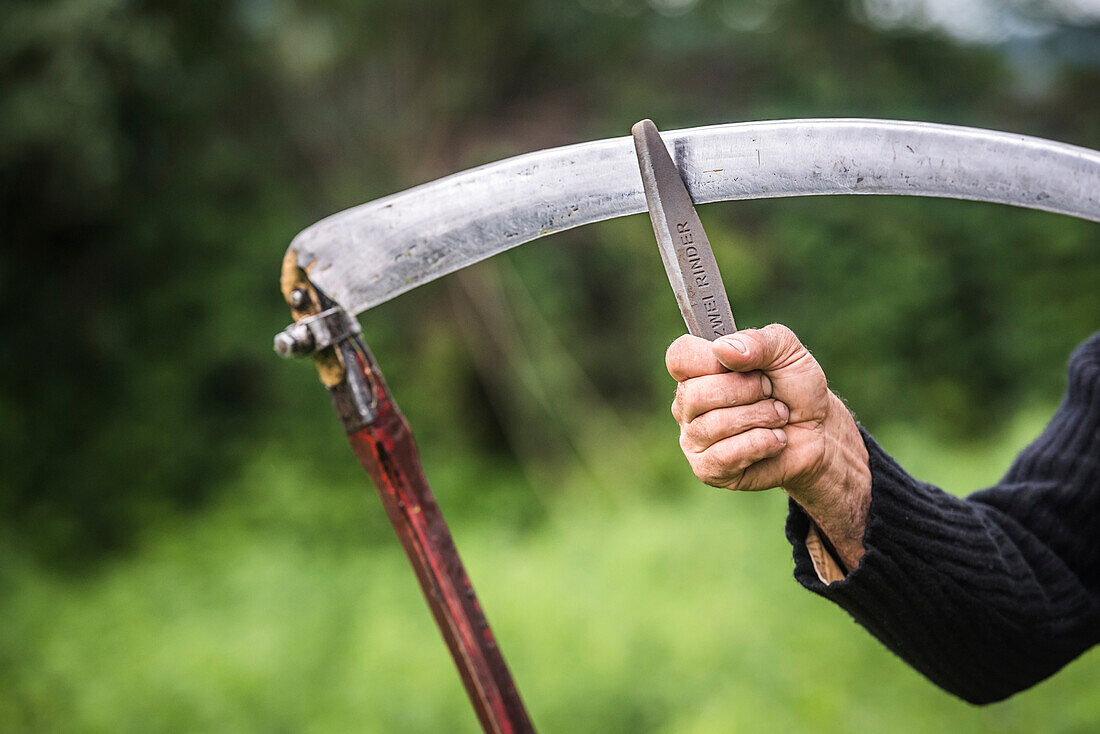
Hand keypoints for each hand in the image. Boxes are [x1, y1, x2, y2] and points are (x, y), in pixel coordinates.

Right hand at [665, 325, 871, 568]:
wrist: (819, 431)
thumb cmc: (795, 388)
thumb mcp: (787, 351)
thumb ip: (758, 341)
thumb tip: (722, 349)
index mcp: (697, 370)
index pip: (679, 357)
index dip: (709, 360)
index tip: (742, 364)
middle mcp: (687, 404)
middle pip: (695, 394)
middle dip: (748, 392)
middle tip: (769, 394)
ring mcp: (693, 438)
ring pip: (713, 425)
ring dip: (761, 418)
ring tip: (777, 418)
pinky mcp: (707, 469)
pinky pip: (726, 456)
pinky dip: (761, 444)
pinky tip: (774, 441)